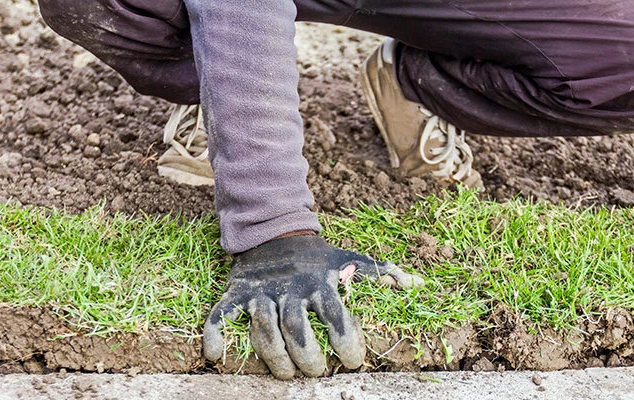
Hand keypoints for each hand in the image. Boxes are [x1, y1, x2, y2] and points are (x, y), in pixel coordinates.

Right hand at [202, 235, 424, 377]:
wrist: (275, 231)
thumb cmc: (320, 258)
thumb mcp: (352, 259)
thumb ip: (383, 272)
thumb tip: (418, 285)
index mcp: (321, 283)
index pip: (335, 314)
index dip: (345, 340)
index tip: (353, 362)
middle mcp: (291, 288)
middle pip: (297, 327)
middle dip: (307, 355)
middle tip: (316, 373)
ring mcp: (262, 292)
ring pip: (264, 327)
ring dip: (273, 355)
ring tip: (286, 375)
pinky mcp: (236, 293)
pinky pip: (221, 314)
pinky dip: (215, 334)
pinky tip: (217, 358)